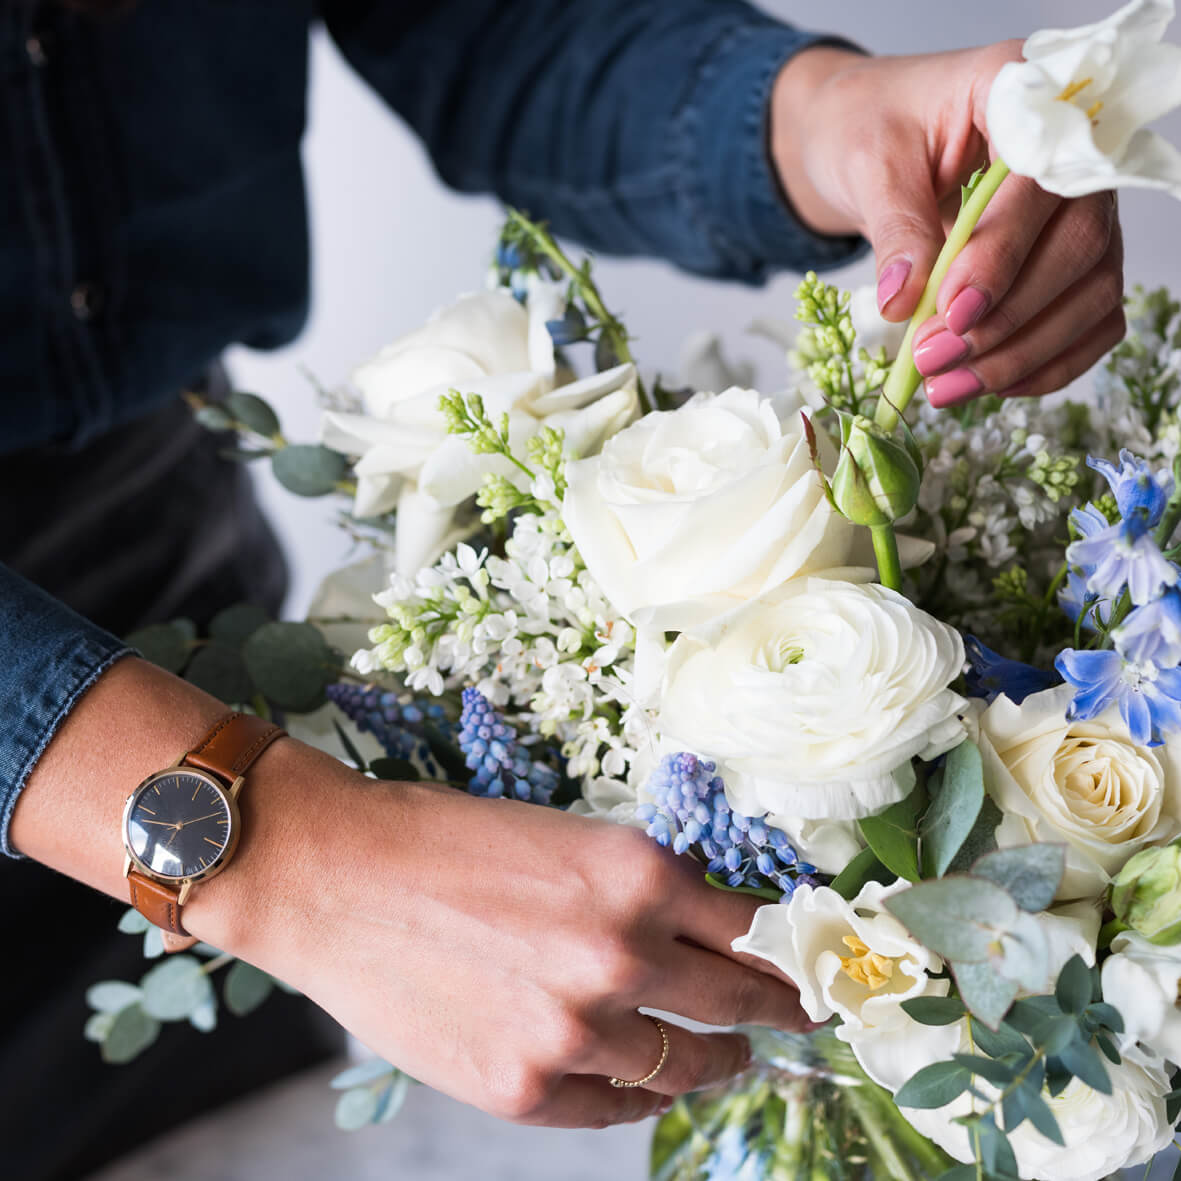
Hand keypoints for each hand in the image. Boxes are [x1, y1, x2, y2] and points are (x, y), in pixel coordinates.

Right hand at [14, 657, 810, 1129]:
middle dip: (777, 1011)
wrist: (332, 876)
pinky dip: (637, 1092)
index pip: (756, 929)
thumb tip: (712, 936)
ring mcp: (576, 1032)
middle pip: (740, 1002)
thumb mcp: (567, 840)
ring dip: (713, 1061)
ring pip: (684, 1065)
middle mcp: (622, 954)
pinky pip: (615, 1107)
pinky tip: (644, 1081)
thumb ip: (644, 893)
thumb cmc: (443, 840)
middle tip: (799, 1018)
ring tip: (727, 1057)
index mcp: (638, 873)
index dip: (794, 953)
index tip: (816, 968)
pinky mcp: (524, 1089)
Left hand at [771, 43, 1124, 406]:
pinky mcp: (1073, 261)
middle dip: (1006, 321)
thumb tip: (904, 303)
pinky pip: (1088, 322)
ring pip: (1090, 294)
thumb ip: (895, 229)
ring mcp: (1082, 210)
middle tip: (934, 361)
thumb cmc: (870, 131)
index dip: (1003, 255)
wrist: (869, 139)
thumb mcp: (868, 167)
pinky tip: (989, 387)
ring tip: (948, 388)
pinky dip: (1045, 364)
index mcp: (1024, 95)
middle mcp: (1073, 152)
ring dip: (1022, 354)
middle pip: (1078, 247)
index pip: (1042, 183)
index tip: (952, 313)